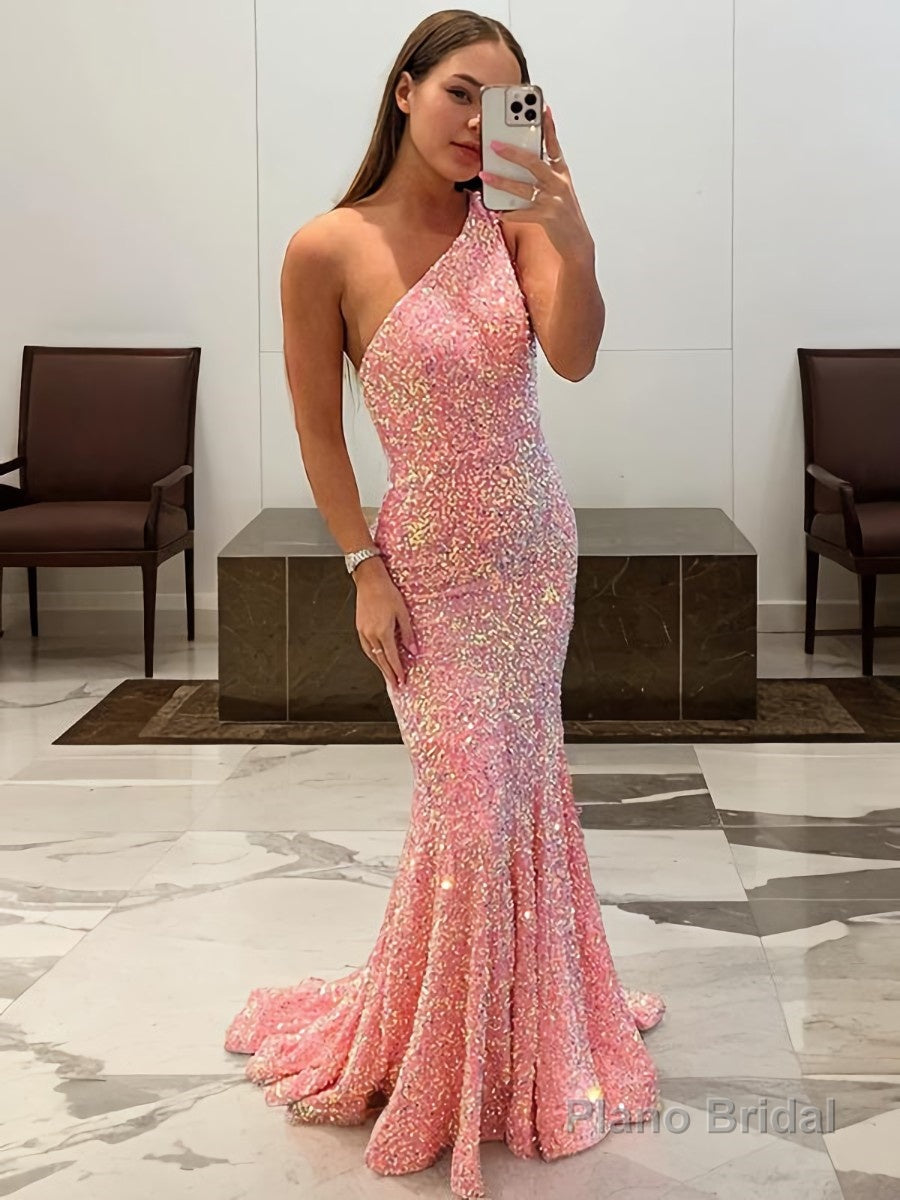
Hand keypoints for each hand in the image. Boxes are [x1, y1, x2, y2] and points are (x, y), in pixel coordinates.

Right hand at [355, 566, 417, 689]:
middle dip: (389, 673)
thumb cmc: (387, 593)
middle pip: (381, 660)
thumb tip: (413, 650)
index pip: (392, 657)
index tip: (402, 680)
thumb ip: (408, 634)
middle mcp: (371, 634)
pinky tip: (377, 658)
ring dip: (380, 667)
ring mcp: (363, 632)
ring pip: (372, 655)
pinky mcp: (360, 628)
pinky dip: (373, 656)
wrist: (370, 580)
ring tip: (387, 675)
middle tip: (395, 684)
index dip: (398, 670)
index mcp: (383, 632)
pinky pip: (366, 647)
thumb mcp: (403, 613)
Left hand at [478, 105, 591, 254]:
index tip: (542, 109)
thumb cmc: (563, 215)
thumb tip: (520, 163)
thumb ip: (545, 176)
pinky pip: (522, 213)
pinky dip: (508, 212)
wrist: (577, 243)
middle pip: (534, 162)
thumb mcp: (559, 191)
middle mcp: (559, 184)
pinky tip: (496, 210)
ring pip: (523, 188)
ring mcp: (553, 201)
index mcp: (562, 174)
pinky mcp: (547, 218)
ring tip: (484, 175)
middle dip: (513, 152)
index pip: (554, 146)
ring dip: (502, 181)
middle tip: (494, 144)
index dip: (548, 127)